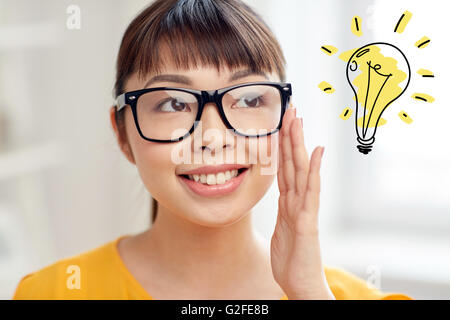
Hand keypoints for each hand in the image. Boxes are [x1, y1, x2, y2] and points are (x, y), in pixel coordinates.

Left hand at [270, 104, 334, 299]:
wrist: (299, 284)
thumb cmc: (291, 259)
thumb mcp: (281, 230)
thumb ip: (283, 211)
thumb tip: (282, 197)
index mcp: (288, 202)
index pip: (284, 167)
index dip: (282, 145)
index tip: (281, 123)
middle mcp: (297, 200)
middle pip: (293, 162)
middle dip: (291, 135)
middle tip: (291, 109)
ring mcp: (304, 209)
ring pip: (301, 170)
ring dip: (300, 144)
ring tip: (299, 120)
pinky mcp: (308, 221)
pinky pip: (311, 191)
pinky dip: (314, 170)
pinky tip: (317, 152)